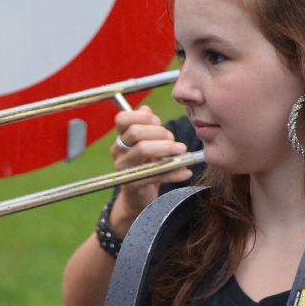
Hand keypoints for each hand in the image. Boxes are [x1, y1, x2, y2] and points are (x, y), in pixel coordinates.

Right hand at [108, 106, 192, 231]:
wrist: (138, 197)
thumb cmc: (145, 165)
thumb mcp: (145, 144)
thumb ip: (146, 126)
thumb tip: (145, 108)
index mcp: (120, 138)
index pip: (122, 119)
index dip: (140, 116)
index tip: (157, 119)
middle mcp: (118, 151)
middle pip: (134, 132)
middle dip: (158, 132)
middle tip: (173, 138)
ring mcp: (123, 168)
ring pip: (142, 150)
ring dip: (166, 148)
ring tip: (182, 151)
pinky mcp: (132, 184)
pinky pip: (154, 174)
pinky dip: (173, 173)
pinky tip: (186, 172)